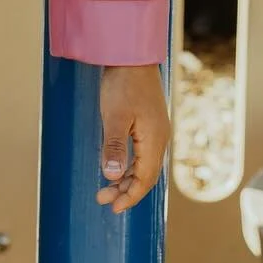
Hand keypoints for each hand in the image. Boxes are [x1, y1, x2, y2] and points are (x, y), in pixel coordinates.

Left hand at [95, 65, 169, 214]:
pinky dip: (128, 165)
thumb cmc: (122, 84)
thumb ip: (114, 147)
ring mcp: (155, 130)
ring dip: (126, 178)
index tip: (114, 208)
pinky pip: (141, 153)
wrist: (132, 55)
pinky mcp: (148, 123)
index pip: (145, 178)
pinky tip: (116, 167)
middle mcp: (159, 138)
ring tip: (106, 188)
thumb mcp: (114, 116)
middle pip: (145, 175)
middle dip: (126, 190)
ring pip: (143, 164)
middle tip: (103, 199)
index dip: (130, 195)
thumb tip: (112, 176)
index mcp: (154, 140)